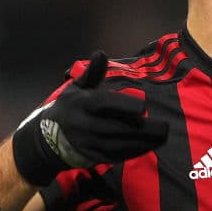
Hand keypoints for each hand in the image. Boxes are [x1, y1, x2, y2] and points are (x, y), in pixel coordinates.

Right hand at [12, 51, 168, 185]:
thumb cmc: (70, 107)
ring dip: (143, 143)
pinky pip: (116, 156)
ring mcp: (88, 143)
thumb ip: (93, 73)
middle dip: (143, 129)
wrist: (46, 139)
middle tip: (165, 127)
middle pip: (116, 128)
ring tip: (162, 137)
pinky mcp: (92, 157)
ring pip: (119, 145)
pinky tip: (149, 146)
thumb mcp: (77, 88)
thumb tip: (101, 53)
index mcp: (82, 104)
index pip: (104, 104)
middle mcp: (83, 125)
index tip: (144, 107)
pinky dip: (134, 152)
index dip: (124, 105)